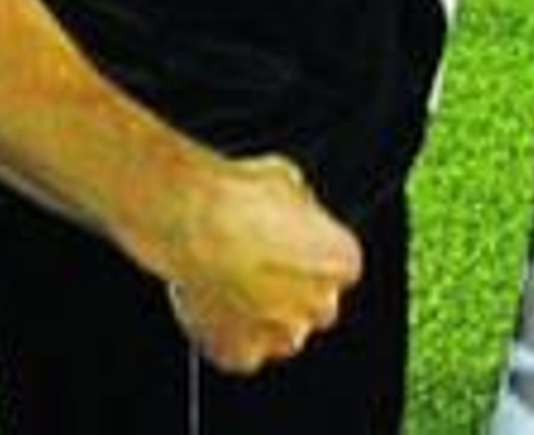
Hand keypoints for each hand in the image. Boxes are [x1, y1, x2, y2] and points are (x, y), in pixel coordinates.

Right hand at [162, 155, 362, 375]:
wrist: (192, 223)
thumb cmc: (238, 196)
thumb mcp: (286, 178)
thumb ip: (301, 208)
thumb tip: (293, 211)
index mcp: (341, 260)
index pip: (340, 266)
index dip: (313, 255)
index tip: (290, 245)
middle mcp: (319, 304)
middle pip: (316, 304)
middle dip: (294, 290)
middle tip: (260, 265)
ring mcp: (281, 335)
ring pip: (281, 333)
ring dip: (265, 316)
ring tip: (233, 282)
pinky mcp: (243, 355)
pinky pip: (242, 350)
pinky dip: (231, 333)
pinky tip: (215, 301)